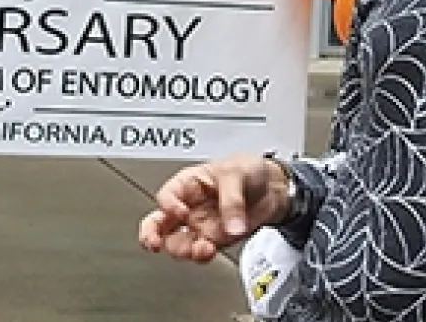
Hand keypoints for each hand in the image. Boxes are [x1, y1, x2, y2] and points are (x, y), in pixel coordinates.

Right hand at [136, 153, 285, 262]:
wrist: (274, 187)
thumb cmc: (249, 170)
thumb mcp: (236, 174)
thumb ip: (232, 201)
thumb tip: (230, 226)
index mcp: (188, 184)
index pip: (166, 196)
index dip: (169, 206)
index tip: (181, 212)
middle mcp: (189, 206)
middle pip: (158, 223)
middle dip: (151, 235)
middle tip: (154, 243)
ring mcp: (200, 225)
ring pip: (177, 243)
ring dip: (183, 250)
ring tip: (200, 247)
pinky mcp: (214, 239)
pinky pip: (200, 252)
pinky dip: (202, 256)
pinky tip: (209, 251)